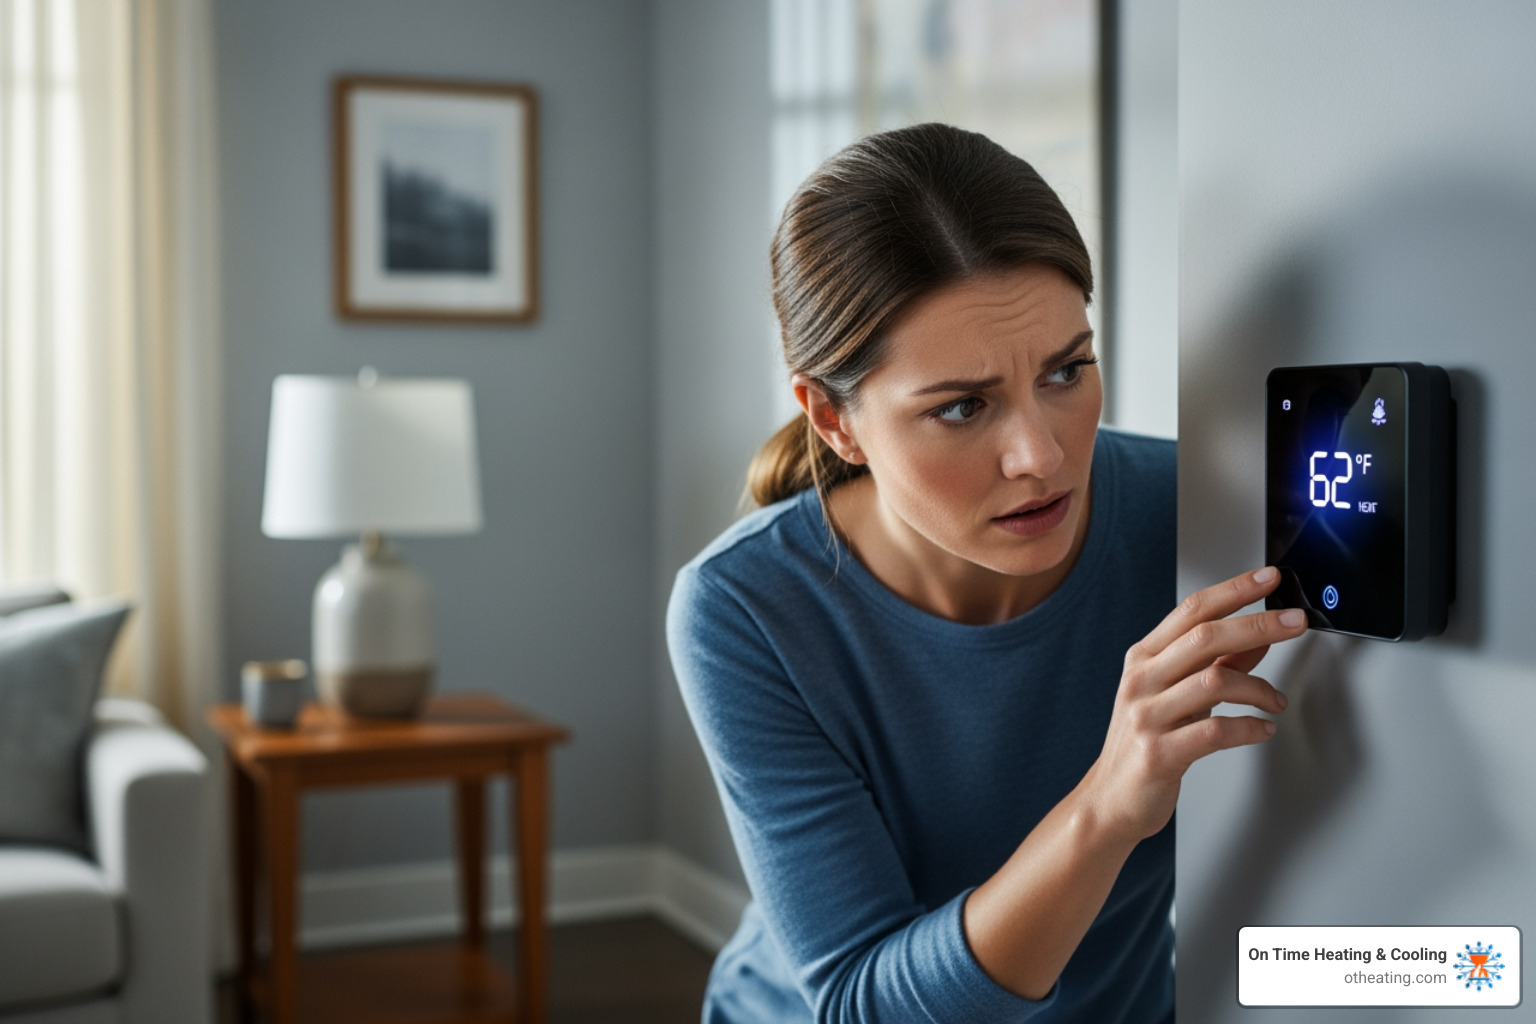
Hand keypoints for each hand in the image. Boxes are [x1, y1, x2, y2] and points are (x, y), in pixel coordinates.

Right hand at [1080, 566, 1304, 844]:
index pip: (1191, 611)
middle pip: (1205, 637)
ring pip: (1213, 682)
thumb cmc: (1143, 744)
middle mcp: (1142, 680)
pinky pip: (1215, 732)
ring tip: (1276, 701)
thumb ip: (1216, 665)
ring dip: (1258, 688)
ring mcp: (1147, 716)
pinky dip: (1249, 729)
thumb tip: (1258, 638)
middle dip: (1257, 624)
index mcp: (1144, 659)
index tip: (1268, 578)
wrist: (1110, 799)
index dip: (1233, 590)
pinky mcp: (1159, 753)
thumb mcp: (1178, 696)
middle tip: (1295, 622)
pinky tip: (1262, 730)